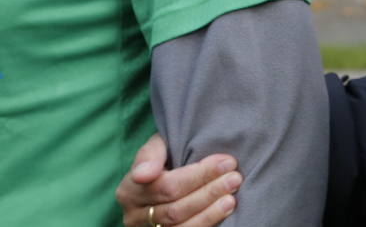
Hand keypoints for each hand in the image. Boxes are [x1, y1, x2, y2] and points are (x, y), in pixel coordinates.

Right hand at [116, 134, 239, 225]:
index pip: (167, 186)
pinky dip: (206, 223)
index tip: (227, 162)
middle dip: (209, 192)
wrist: (164, 176)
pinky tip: (223, 211)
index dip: (199, 175)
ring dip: (210, 212)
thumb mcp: (157, 147)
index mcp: (129, 190)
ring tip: (232, 198)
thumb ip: (150, 155)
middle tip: (235, 178)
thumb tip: (143, 174)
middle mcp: (134, 216)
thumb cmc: (163, 158)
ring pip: (181, 226)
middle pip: (175, 209)